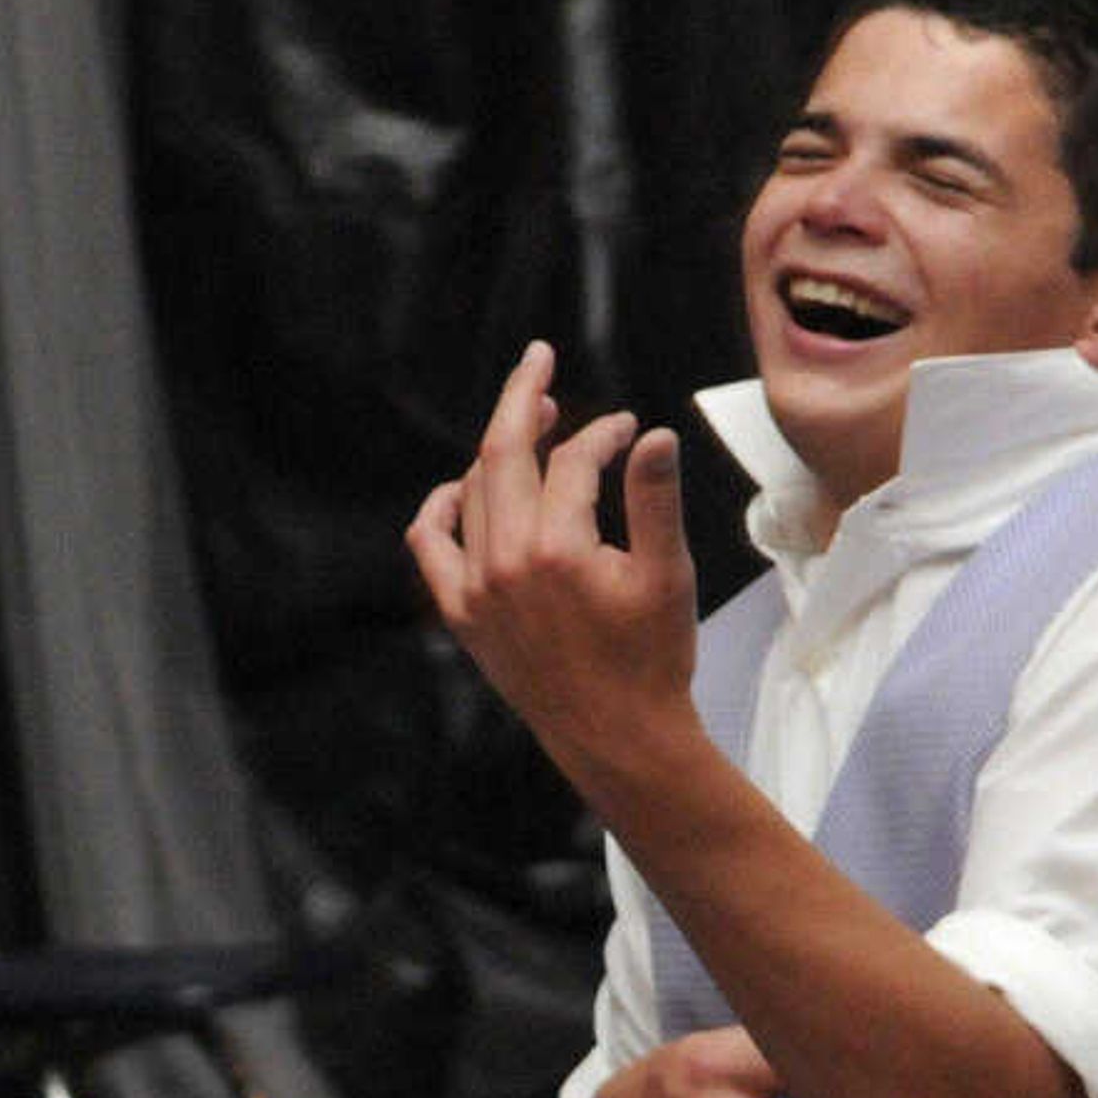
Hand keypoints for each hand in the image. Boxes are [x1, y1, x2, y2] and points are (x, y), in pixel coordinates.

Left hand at [403, 342, 697, 780]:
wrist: (616, 737)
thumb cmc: (651, 657)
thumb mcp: (667, 573)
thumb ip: (653, 498)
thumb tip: (653, 433)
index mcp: (556, 549)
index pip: (572, 461)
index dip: (602, 434)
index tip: (629, 428)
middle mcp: (503, 563)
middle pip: (502, 455)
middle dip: (523, 401)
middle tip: (540, 360)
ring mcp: (474, 589)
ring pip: (472, 492)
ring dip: (496, 451)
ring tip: (528, 423)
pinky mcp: (461, 614)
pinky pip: (430, 545)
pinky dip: (441, 509)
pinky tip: (460, 490)